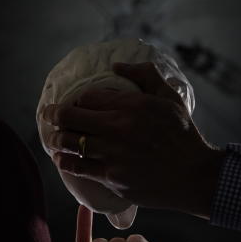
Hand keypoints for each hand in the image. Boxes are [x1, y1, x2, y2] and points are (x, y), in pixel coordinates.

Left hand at [42, 62, 224, 218]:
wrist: (193, 175)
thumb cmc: (183, 135)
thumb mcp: (169, 97)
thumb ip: (144, 75)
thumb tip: (117, 64)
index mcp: (131, 105)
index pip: (88, 98)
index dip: (78, 100)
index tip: (76, 104)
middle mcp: (118, 128)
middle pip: (70, 117)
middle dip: (53, 114)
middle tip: (47, 114)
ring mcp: (113, 154)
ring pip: (70, 143)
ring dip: (56, 139)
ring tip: (53, 138)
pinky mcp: (112, 177)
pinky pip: (79, 167)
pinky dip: (65, 161)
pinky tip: (60, 158)